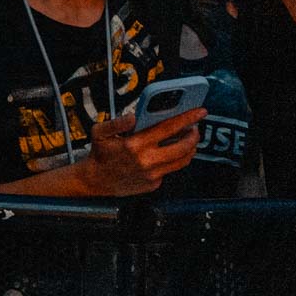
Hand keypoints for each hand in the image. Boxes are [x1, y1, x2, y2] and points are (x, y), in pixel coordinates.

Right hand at [76, 108, 203, 196]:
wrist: (94, 181)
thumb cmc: (99, 154)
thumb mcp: (99, 132)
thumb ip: (116, 122)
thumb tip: (134, 117)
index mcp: (135, 144)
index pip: (169, 128)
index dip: (187, 118)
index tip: (200, 112)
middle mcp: (147, 160)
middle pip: (183, 147)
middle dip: (194, 136)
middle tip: (195, 128)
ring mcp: (152, 174)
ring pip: (182, 161)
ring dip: (190, 149)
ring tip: (188, 141)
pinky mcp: (153, 184)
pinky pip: (169, 170)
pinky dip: (172, 161)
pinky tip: (167, 154)